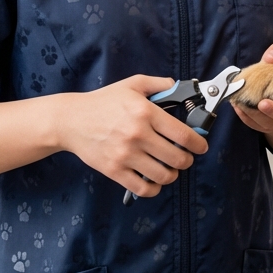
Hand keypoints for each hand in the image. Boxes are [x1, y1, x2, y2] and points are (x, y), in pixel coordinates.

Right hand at [58, 74, 208, 198]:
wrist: (71, 120)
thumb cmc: (103, 102)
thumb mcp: (132, 84)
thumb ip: (159, 84)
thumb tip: (179, 87)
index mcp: (146, 112)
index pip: (183, 134)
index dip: (198, 143)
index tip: (201, 146)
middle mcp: (138, 135)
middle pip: (177, 158)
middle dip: (187, 160)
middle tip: (185, 157)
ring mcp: (126, 155)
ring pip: (163, 175)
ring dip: (172, 174)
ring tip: (170, 168)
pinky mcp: (114, 170)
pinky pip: (143, 189)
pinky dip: (154, 188)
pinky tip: (154, 180)